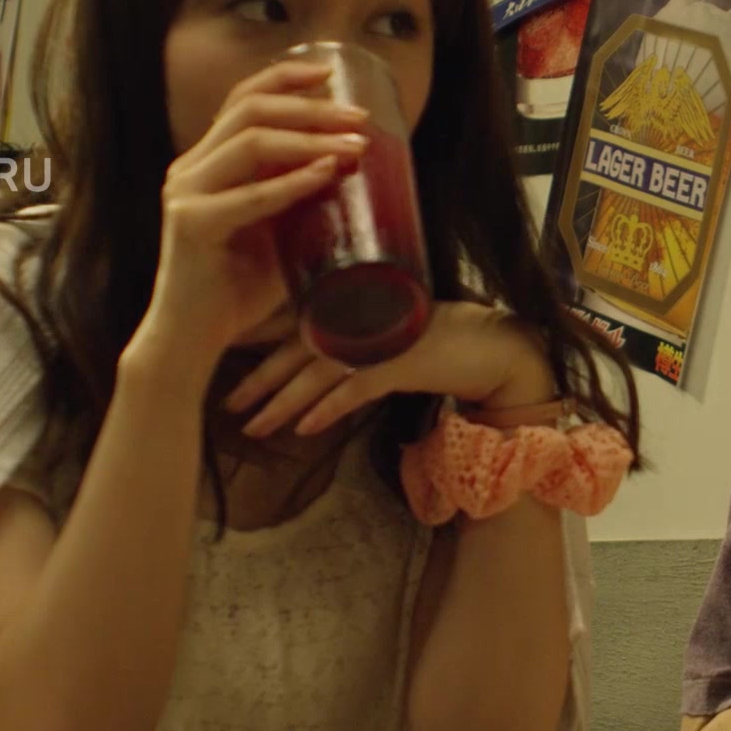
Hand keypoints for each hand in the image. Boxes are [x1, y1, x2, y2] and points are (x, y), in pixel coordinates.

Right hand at [130, 60, 370, 363]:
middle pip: (251, 110)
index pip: (242, 99)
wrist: (193, 339)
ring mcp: (185, 193)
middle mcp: (190, 168)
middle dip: (312, 108)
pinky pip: (248, 196)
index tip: (331, 74)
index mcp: (205, 162)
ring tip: (355, 145)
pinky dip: (292, 182)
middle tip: (359, 119)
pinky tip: (327, 174)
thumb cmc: (238, 291)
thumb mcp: (277, 232)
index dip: (285, 78)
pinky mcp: (190, 224)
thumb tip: (358, 173)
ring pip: (251, 142)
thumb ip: (301, 201)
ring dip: (311, 139)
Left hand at [221, 302, 556, 437]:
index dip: (262, 339)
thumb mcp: (396, 331)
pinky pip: (355, 389)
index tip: (233, 359)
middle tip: (229, 403)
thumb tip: (319, 359)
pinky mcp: (404, 361)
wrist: (501, 348)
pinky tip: (303, 429)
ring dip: (283, 402)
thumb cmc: (450, 339)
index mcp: (361, 301)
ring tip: (254, 427)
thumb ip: (360, 334)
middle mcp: (367, 315)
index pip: (299, 318)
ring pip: (319, 372)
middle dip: (260, 378)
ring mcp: (384, 337)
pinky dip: (327, 409)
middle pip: (299, 348)